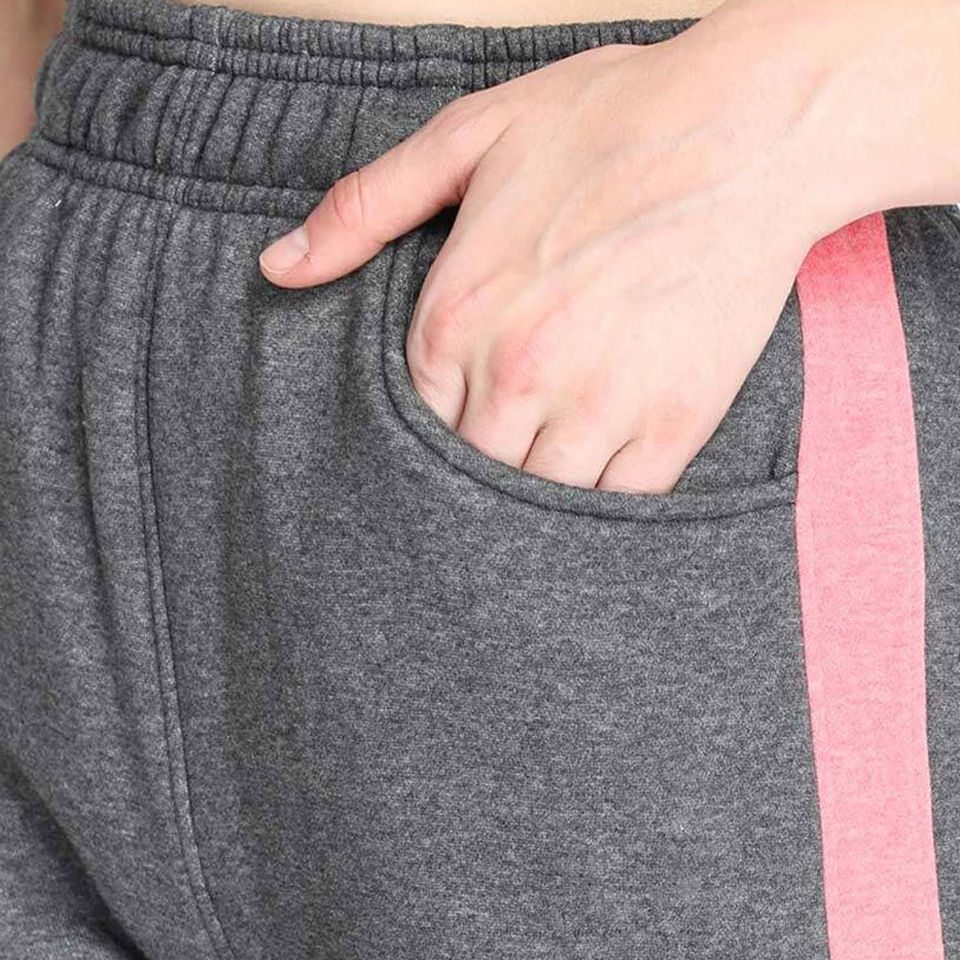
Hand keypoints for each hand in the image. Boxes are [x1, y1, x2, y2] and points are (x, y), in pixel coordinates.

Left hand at [259, 0, 829, 493]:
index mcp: (457, 316)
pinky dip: (599, 511)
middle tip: (492, 466)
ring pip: (537, 503)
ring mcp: (598, 405)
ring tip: (540, 483)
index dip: (431, 431)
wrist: (748, 128)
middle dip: (475, 472)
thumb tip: (278, 268)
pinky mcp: (672, 424)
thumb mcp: (469, 138)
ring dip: (532, 502)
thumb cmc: (608, 124)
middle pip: (470, 473)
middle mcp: (518, 373)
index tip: (452, 429)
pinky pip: (616, 505)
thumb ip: (365, 208)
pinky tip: (595, 490)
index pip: (414, 423)